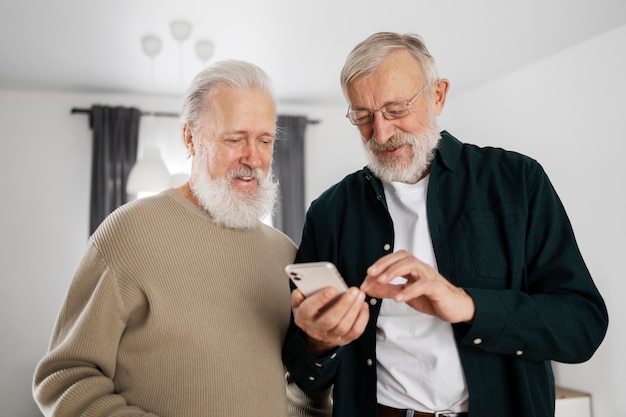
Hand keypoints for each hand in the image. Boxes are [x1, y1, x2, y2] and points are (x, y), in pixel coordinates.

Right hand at [291, 286, 368, 355]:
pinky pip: (355, 331)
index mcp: (303, 317)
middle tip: (353, 290)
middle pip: (330, 320)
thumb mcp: (299, 303)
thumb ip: (298, 295)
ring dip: (354, 309)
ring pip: (344, 326)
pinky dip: (362, 318)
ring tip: (360, 295)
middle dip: (343, 304)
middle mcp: (316, 329)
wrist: (316, 331)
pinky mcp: (343, 340)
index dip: (320, 298)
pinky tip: (363, 305)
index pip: (308, 309)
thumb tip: (300, 291)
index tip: (333, 288)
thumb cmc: (310, 312)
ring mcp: (330, 337)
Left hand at [360, 250, 474, 322]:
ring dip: (394, 271)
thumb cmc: (431, 298)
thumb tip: (368, 288)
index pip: (394, 259)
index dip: (379, 265)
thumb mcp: (405, 295)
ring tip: (381, 281)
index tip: (366, 276)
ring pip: (412, 265)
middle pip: (402, 257)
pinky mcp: (437, 288)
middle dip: (384, 263)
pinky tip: (399, 298)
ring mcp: (429, 276)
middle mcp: (420, 268)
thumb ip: (387, 290)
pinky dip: (410, 290)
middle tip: (370, 274)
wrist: (455, 308)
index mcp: (412, 269)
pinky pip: (423, 285)